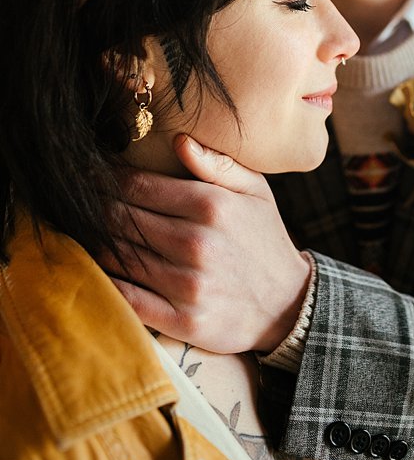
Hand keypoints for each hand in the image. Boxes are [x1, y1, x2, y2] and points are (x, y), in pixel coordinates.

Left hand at [103, 133, 310, 353]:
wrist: (288, 303)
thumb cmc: (264, 240)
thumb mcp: (257, 192)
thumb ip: (219, 165)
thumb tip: (179, 140)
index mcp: (211, 206)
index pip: (137, 185)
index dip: (106, 178)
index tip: (90, 176)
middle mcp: (196, 243)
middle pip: (119, 218)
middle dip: (94, 208)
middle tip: (78, 204)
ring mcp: (188, 284)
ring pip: (116, 256)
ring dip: (94, 243)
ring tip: (83, 233)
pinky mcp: (182, 319)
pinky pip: (126, 298)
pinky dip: (105, 282)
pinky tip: (97, 270)